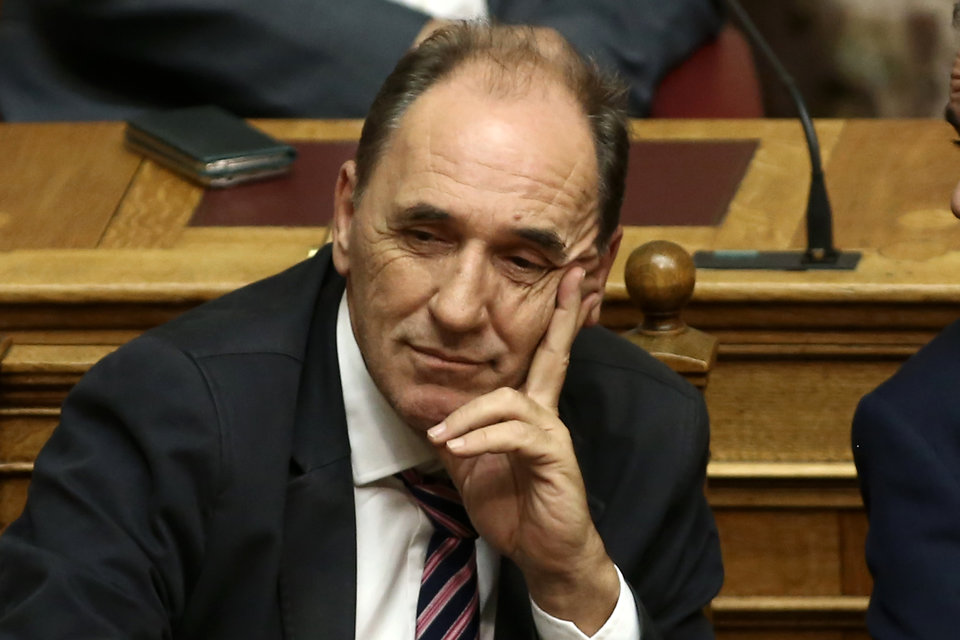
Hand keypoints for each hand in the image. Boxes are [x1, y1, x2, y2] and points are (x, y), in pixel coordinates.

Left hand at [426, 266, 619, 633]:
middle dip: (562, 314)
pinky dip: (482, 438)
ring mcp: (552, 434)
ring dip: (470, 415)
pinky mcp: (555, 457)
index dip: (550, 322)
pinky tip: (459, 449)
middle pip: (554, 355)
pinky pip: (514, 434)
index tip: (563, 283)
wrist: (545, 555)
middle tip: (575, 274)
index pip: (538, 359)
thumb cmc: (515, 510)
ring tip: (443, 436)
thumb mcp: (474, 469)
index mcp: (529, 413)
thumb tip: (432, 416)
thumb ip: (459, 438)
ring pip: (509, 400)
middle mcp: (546, 415)